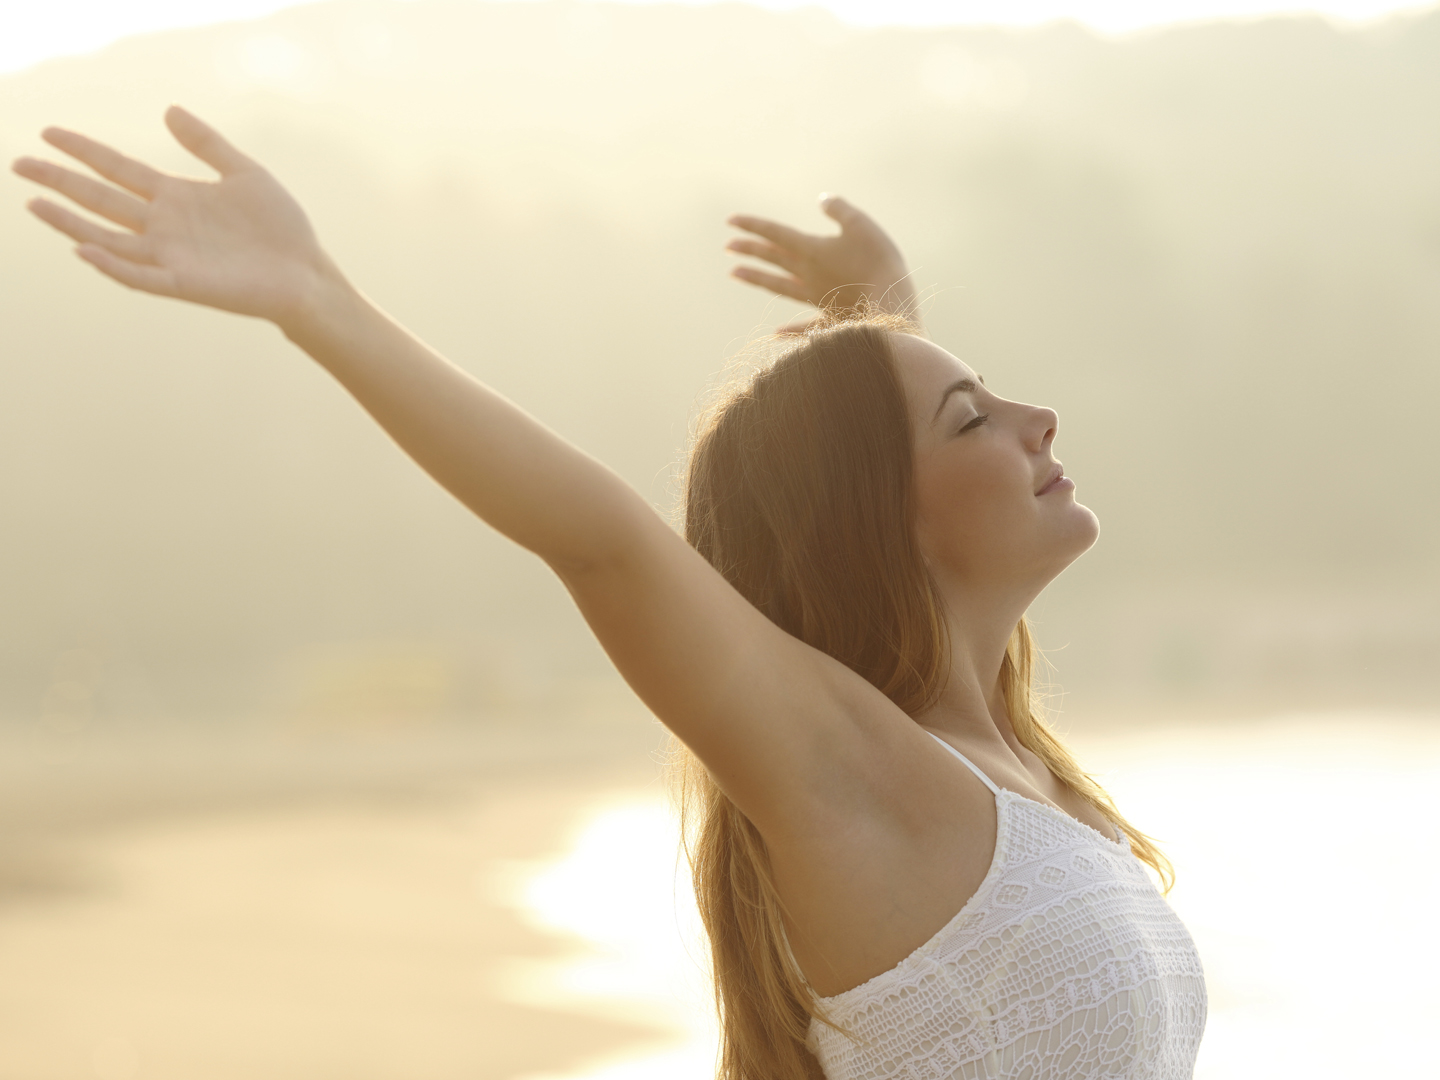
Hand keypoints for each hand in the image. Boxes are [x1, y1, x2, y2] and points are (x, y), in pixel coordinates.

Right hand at [11, 107, 336, 328]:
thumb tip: (168, 109)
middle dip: (61, 182)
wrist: (307, 273)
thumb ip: (207, 144)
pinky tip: (87, 249)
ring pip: (109, 240)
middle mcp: (165, 227)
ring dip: (72, 225)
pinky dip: (114, 266)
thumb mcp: (245, 173)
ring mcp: (172, 257)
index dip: (85, 151)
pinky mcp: (186, 284)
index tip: (49, 133)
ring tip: (36, 204)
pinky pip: (142, 277)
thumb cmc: (280, 228)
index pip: (119, 170)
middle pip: (102, 201)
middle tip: (19, 165)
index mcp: (177, 198)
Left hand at [725, 195, 917, 332]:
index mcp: (811, 250)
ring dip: (756, 279)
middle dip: (749, 250)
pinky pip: (805, 324)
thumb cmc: (877, 261)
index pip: (776, 233)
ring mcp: (815, 298)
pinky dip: (790, 329)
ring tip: (734, 274)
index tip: (730, 221)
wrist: (891, 305)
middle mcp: (807, 274)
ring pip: (778, 286)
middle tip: (728, 247)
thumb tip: (823, 199)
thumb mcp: (860, 225)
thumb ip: (839, 210)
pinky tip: (775, 333)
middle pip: (772, 258)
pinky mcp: (830, 318)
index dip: (753, 225)